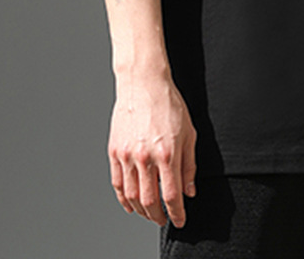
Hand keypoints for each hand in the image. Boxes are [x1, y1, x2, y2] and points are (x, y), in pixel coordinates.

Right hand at [107, 75, 196, 227]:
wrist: (144, 83)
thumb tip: (190, 190)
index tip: (180, 220)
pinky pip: (117, 183)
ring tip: (150, 214)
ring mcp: (127, 155)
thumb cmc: (169, 104)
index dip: (177, 213)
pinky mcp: (114, 151)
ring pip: (131, 196)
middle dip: (158, 216)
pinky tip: (131, 204)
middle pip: (149, 201)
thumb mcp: (189, 133)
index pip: (172, 195)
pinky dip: (123, 199)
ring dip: (141, 211)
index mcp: (168, 153)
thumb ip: (189, 164)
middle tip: (164, 219)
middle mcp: (146, 157)